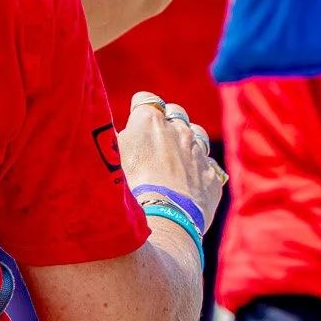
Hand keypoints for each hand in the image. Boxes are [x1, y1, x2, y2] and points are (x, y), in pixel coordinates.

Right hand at [117, 92, 223, 227]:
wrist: (162, 220)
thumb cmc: (126, 189)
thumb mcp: (108, 158)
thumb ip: (116, 140)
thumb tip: (115, 132)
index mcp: (151, 121)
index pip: (145, 100)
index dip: (139, 111)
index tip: (134, 123)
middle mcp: (179, 129)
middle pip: (175, 113)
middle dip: (166, 123)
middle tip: (154, 144)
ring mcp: (199, 152)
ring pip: (197, 135)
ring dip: (187, 144)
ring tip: (174, 163)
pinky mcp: (212, 175)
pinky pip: (208, 166)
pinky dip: (198, 172)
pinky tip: (187, 186)